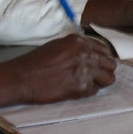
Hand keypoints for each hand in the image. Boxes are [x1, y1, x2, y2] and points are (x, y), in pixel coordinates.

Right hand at [0, 34, 116, 108]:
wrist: (22, 78)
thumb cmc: (36, 62)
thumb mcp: (58, 46)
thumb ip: (77, 48)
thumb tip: (92, 54)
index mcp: (79, 41)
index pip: (104, 49)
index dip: (102, 59)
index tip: (98, 65)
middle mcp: (85, 53)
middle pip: (110, 64)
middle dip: (104, 71)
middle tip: (94, 77)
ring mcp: (85, 70)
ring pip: (108, 78)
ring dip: (100, 82)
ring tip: (87, 84)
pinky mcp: (81, 86)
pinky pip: (94, 91)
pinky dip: (87, 92)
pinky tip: (74, 90)